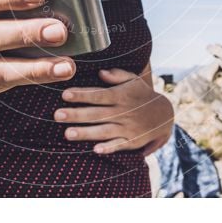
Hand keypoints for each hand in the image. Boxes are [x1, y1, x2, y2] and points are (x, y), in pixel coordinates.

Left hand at [54, 67, 174, 155]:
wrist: (165, 115)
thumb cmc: (142, 95)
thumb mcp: (134, 80)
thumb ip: (117, 75)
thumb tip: (101, 72)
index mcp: (120, 95)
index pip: (98, 94)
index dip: (82, 95)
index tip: (65, 94)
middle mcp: (122, 112)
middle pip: (96, 114)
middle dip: (76, 114)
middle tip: (57, 115)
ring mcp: (127, 128)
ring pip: (104, 131)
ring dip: (86, 133)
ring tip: (67, 134)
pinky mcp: (132, 141)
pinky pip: (119, 145)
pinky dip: (109, 148)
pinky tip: (96, 150)